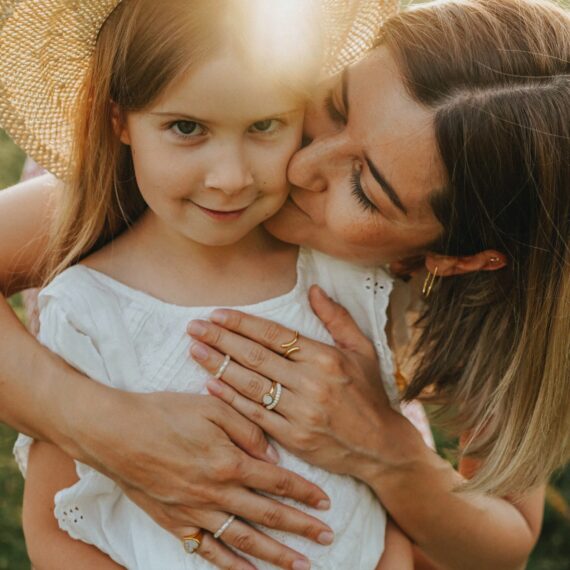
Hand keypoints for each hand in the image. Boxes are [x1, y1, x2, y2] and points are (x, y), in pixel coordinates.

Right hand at [71, 390, 332, 568]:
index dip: (304, 493)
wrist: (116, 433)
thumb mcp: (211, 407)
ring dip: (275, 554)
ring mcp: (195, 512)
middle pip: (268, 515)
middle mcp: (217, 493)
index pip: (277, 481)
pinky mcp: (175, 522)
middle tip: (327, 538)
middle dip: (301, 527)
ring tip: (300, 565)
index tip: (326, 503)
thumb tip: (272, 457)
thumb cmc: (164, 414)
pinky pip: (208, 550)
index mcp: (229, 462)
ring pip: (244, 540)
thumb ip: (247, 429)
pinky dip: (231, 565)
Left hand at [187, 286, 399, 479]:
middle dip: (221, 339)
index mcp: (326, 357)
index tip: (217, 314)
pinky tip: (210, 386)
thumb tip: (313, 289)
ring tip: (195, 350)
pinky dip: (231, 399)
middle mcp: (311, 383)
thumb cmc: (369, 394)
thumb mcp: (362, 350)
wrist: (380, 446)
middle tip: (194, 327)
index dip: (243, 323)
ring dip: (219, 366)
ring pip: (251, 384)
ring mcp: (301, 412)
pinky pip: (255, 415)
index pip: (275, 335)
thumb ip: (337, 318)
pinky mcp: (293, 437)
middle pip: (256, 356)